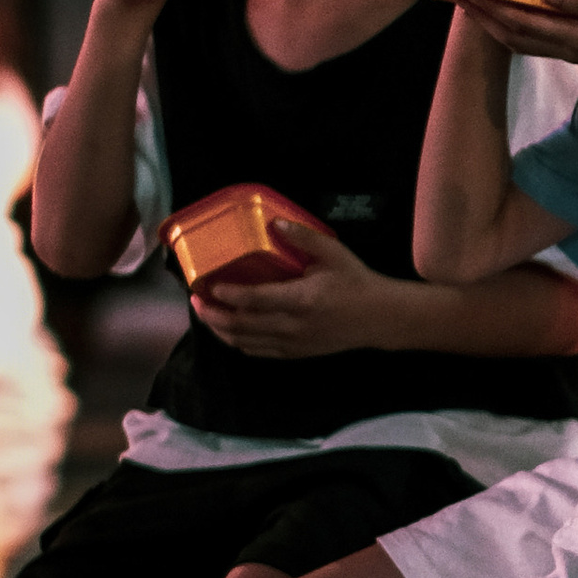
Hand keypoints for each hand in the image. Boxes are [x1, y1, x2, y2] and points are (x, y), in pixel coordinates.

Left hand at [190, 219, 400, 359]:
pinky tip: (230, 331)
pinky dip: (238, 342)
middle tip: (197, 301)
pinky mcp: (295, 352)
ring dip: (221, 330)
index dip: (227, 295)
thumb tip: (272, 224)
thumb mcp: (334, 253)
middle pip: (241, 325)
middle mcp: (292, 326)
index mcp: (301, 300)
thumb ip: (302, 238)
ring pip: (245, 342)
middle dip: (213, 315)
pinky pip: (258, 351)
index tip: (210, 286)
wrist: (380, 318)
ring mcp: (292, 343)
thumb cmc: (357, 283)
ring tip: (207, 315)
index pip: (254, 300)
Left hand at [451, 0, 577, 107]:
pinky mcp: (577, 48)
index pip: (518, 21)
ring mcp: (569, 49)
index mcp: (570, 35)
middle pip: (510, 33)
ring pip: (520, 39)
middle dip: (482, 16)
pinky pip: (535, 39)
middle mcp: (563, 45)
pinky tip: (514, 14)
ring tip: (476, 4)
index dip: (489, 6)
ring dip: (495, 23)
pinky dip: (516, 27)